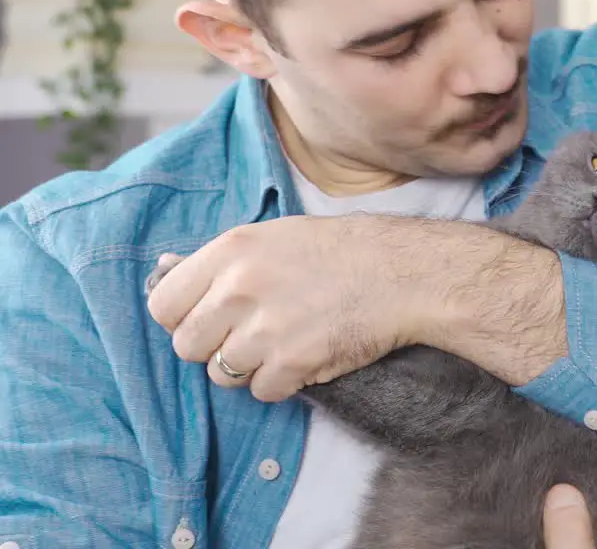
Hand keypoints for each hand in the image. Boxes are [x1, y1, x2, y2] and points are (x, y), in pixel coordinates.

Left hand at [145, 215, 465, 401]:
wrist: (403, 273)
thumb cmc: (342, 251)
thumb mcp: (274, 236)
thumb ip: (224, 262)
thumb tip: (168, 276)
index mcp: (231, 250)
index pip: (163, 304)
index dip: (183, 318)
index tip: (208, 319)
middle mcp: (239, 289)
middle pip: (186, 345)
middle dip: (214, 347)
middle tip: (249, 336)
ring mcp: (266, 328)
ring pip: (221, 374)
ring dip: (249, 367)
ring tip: (283, 344)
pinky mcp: (294, 362)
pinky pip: (261, 392)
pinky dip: (281, 383)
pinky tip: (305, 357)